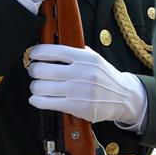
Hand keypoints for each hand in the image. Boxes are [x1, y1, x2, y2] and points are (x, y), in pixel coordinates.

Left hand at [27, 44, 146, 126]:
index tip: (33, 54)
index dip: (37, 52)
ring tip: (37, 86)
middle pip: (43, 69)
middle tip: (34, 71)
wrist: (122, 96)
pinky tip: (36, 98)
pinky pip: (48, 103)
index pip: (53, 50)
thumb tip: (50, 48)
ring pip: (42, 87)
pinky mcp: (77, 106)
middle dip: (33, 70)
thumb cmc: (104, 76)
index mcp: (85, 57)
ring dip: (34, 86)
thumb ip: (75, 52)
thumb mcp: (94, 58)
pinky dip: (37, 100)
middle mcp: (81, 72)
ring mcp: (79, 90)